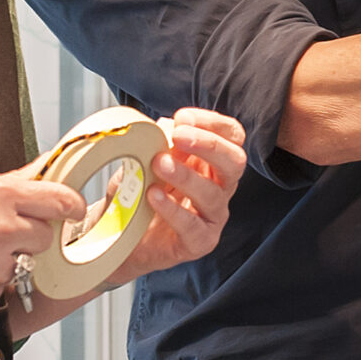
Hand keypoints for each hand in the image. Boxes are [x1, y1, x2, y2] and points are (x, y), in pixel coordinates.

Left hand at [105, 109, 248, 285]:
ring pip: (213, 193)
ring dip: (185, 175)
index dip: (212, 123)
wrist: (124, 236)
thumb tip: (169, 126)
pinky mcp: (200, 241)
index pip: (231, 136)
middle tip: (179, 136)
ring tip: (159, 164)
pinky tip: (153, 195)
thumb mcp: (146, 160)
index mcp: (212, 161)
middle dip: (209, 145)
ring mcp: (213, 215)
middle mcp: (220, 186)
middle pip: (235, 161)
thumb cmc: (142, 194)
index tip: (183, 118)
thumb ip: (160, 142)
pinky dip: (172, 209)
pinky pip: (193, 226)